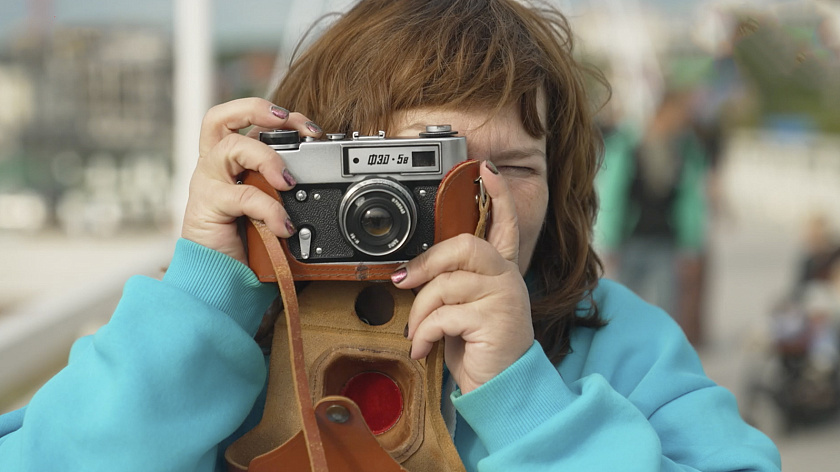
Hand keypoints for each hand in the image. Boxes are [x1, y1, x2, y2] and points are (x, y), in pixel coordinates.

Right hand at [181, 98, 321, 263]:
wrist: (221, 277)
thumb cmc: (248, 240)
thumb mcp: (272, 207)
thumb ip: (285, 189)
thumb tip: (325, 180)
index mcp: (231, 161)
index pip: (244, 120)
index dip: (275, 114)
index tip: (311, 129)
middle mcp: (215, 166)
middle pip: (219, 117)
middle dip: (255, 109)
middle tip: (285, 120)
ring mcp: (207, 183)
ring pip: (230, 147)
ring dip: (266, 157)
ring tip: (288, 182)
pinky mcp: (207, 206)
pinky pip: (242, 196)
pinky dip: (269, 208)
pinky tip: (284, 226)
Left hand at [393, 161, 534, 393]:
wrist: (499, 388)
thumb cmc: (477, 347)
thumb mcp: (460, 308)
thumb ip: (447, 283)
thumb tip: (408, 272)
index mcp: (500, 270)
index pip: (505, 223)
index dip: (497, 194)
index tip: (485, 170)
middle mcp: (507, 277)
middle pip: (465, 244)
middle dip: (427, 262)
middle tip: (405, 280)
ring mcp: (505, 296)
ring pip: (446, 285)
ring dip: (420, 313)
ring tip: (417, 333)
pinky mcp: (496, 319)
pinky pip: (444, 315)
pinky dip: (424, 333)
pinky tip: (425, 348)